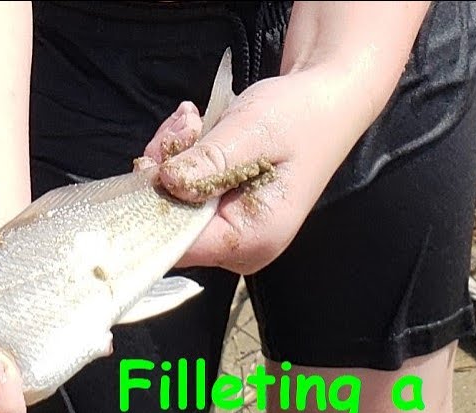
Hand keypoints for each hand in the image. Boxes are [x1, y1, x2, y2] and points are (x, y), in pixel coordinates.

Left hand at [141, 69, 358, 276]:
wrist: (326, 101)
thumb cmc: (299, 115)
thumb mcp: (253, 131)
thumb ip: (211, 162)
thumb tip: (168, 182)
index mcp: (254, 237)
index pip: (179, 245)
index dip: (153, 206)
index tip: (150, 160)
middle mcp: (241, 247)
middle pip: (171, 225)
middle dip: (162, 174)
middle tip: (183, 126)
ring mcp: (232, 234)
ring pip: (172, 206)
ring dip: (170, 160)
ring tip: (191, 120)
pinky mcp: (225, 216)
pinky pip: (184, 196)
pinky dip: (180, 162)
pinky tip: (196, 130)